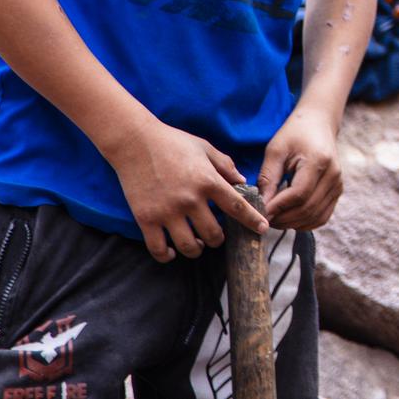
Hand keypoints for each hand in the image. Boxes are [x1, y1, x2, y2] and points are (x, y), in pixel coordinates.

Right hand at [104, 118, 265, 261]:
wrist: (135, 142)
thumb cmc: (173, 142)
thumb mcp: (205, 148)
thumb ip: (225, 165)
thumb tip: (242, 181)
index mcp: (208, 181)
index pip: (237, 207)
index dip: (252, 221)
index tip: (262, 229)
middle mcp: (190, 199)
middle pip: (213, 234)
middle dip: (218, 240)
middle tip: (217, 236)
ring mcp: (167, 211)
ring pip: (188, 246)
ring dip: (197, 249)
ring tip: (198, 245)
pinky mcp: (145, 219)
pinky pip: (158, 248)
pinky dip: (167, 255)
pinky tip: (171, 252)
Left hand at [261, 106, 344, 230]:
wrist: (318, 124)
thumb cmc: (294, 134)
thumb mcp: (275, 151)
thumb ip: (268, 179)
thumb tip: (260, 208)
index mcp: (319, 161)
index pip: (299, 194)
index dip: (278, 207)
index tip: (259, 213)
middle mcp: (334, 175)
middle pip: (307, 208)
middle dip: (282, 218)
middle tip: (263, 219)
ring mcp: (338, 184)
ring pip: (315, 216)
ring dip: (292, 223)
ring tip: (274, 219)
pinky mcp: (337, 191)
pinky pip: (322, 216)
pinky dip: (305, 223)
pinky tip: (290, 218)